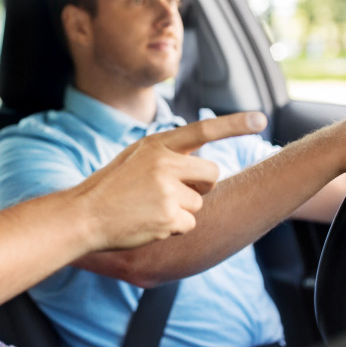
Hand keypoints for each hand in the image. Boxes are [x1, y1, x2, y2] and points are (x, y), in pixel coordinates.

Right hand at [70, 111, 267, 250]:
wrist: (84, 216)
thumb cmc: (110, 188)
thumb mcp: (135, 158)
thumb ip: (165, 155)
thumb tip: (199, 163)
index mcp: (156, 145)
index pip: (203, 129)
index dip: (235, 123)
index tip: (261, 119)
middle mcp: (165, 163)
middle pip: (212, 173)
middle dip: (201, 186)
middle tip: (172, 193)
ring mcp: (167, 190)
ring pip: (198, 201)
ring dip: (181, 210)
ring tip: (149, 209)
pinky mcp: (169, 216)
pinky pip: (189, 223)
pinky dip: (173, 228)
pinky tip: (149, 223)